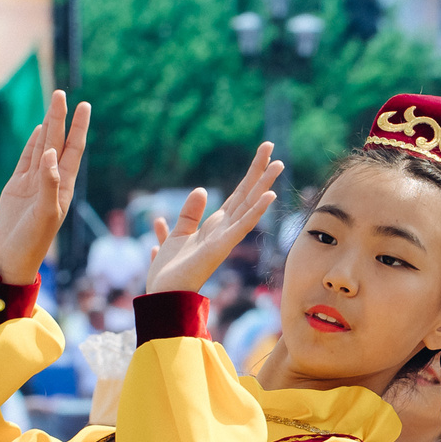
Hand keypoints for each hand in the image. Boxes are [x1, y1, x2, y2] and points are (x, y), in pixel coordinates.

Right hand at [0, 91, 90, 284]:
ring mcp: (34, 182)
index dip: (79, 128)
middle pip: (57, 142)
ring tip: (53, 104)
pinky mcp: (17, 186)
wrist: (11, 257)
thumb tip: (49, 153)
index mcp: (64, 186)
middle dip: (60, 118)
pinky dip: (32, 143)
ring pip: (41, 146)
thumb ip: (49, 183)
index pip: (74, 150)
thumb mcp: (45, 213)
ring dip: (48, 126)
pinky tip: (38, 130)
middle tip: (61, 93)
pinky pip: (26, 158)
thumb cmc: (32, 240)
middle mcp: (52, 181)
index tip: (84, 105)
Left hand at [146, 143, 280, 294]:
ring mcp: (226, 238)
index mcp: (216, 225)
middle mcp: (225, 230)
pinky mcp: (221, 248)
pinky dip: (256, 211)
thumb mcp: (176, 233)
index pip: (238, 194)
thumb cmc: (170, 270)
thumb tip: (202, 190)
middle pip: (247, 195)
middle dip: (259, 172)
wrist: (162, 294)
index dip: (250, 173)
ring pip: (249, 207)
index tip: (263, 152)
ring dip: (264, 186)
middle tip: (271, 147)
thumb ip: (189, 213)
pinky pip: (242, 226)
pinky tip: (269, 196)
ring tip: (278, 165)